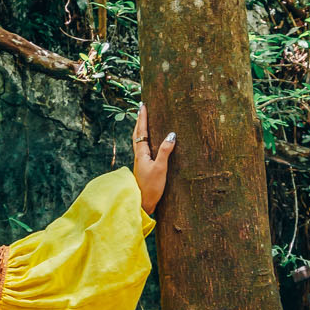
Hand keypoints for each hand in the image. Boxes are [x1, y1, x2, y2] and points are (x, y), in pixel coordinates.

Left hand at [133, 102, 175, 216]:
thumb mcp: (161, 168)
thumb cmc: (151, 187)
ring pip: (138, 141)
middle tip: (142, 108)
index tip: (143, 105)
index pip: (141, 131)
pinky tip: (148, 142)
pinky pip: (142, 148)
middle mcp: (138, 155)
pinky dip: (144, 139)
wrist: (142, 204)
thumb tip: (171, 134)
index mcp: (141, 153)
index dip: (142, 118)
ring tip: (143, 120)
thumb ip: (165, 151)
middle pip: (137, 134)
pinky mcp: (143, 167)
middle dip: (139, 120)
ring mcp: (140, 161)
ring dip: (141, 129)